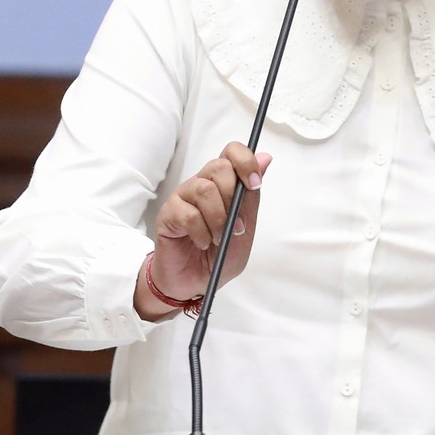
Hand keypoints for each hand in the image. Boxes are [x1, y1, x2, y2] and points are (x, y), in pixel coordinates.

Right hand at [135, 143, 271, 318]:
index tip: (254, 183)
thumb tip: (265, 158)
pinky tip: (201, 243)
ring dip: (217, 219)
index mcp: (222, 185)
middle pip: (219, 167)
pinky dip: (201, 233)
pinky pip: (188, 214)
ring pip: (204, 189)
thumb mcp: (245, 229)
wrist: (195, 282)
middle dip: (232, 197)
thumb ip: (251, 197)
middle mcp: (202, 185)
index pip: (231, 152)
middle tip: (234, 225)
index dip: (245, 161)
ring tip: (217, 239)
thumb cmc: (219, 256)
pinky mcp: (168, 213)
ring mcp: (183, 198)